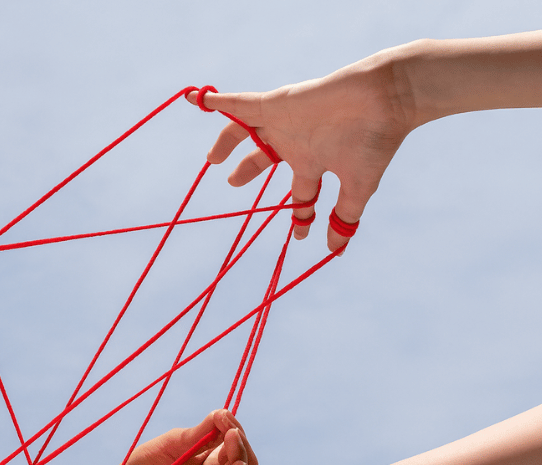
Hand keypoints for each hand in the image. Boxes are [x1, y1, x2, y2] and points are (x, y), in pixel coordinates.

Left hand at [83, 409, 257, 464]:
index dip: (235, 430)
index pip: (235, 447)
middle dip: (242, 446)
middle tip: (231, 433)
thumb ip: (200, 433)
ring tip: (232, 444)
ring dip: (242, 461)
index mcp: (206, 461)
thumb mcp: (174, 442)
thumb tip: (225, 414)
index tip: (224, 416)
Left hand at [188, 48, 414, 250]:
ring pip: (244, 131)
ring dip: (226, 141)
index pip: (302, 195)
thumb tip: (334, 252)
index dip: (300, 215)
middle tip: (230, 182)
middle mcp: (296, 142)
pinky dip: (217, 101)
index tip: (298, 234)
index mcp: (314, 163)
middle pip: (263, 158)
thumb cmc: (371, 142)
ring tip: (210, 158)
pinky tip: (196, 99)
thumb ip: (341, 218)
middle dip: (247, 170)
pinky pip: (238, 103)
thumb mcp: (355, 187)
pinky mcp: (275, 104)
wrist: (383, 100)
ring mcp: (283, 123)